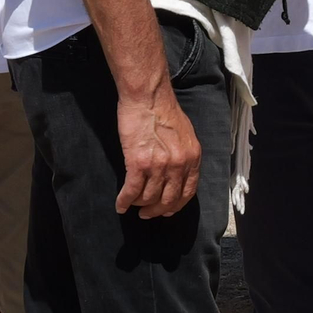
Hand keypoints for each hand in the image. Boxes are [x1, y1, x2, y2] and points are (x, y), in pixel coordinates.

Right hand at [115, 87, 202, 218]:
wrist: (149, 98)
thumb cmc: (164, 112)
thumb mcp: (185, 135)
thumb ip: (183, 155)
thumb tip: (177, 173)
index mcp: (192, 157)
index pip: (188, 191)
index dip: (176, 205)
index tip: (167, 210)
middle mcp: (179, 164)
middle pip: (169, 199)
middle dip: (156, 210)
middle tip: (147, 213)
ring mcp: (160, 166)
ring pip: (149, 198)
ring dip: (138, 204)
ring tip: (132, 204)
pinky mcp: (139, 164)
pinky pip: (132, 191)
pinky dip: (124, 201)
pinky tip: (120, 205)